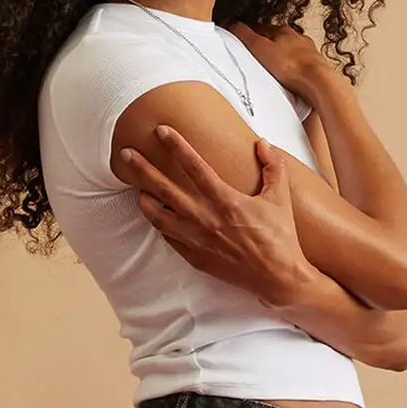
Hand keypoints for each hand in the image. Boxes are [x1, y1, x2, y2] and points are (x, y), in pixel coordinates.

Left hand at [120, 125, 308, 307]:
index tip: (162, 130)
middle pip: (165, 190)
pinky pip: (169, 238)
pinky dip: (160, 225)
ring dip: (145, 200)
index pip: (194, 166)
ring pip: (158, 217)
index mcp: (225, 201)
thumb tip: (263, 144)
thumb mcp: (280, 198)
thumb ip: (272, 167)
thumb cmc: (280, 236)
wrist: (278, 277)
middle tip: (126, 155)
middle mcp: (205, 219)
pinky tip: (157, 217)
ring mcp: (197, 240)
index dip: (176, 146)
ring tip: (138, 189)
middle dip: (143, 170)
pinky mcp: (194, 257)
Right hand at [227, 20, 327, 94]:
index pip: (261, 27)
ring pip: (290, 50)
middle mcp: (297, 38)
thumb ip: (245, 36)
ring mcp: (307, 52)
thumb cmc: (290, 66)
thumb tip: (233, 24)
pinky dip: (292, 67)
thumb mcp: (260, 48)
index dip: (249, 33)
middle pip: (277, 38)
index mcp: (282, 31)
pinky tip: (289, 75)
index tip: (242, 38)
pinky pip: (299, 64)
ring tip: (272, 64)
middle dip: (267, 43)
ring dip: (282, 55)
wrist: (318, 81)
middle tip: (256, 51)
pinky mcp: (314, 66)